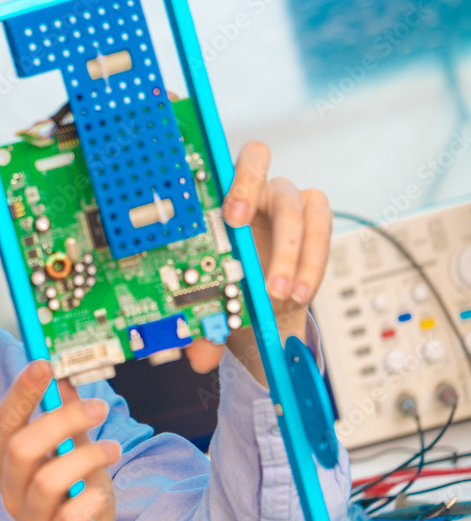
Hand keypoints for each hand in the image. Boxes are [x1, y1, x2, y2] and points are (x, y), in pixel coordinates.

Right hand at [0, 358, 118, 520]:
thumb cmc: (77, 497)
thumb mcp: (75, 452)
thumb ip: (68, 419)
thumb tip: (64, 377)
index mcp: (8, 461)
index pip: (5, 422)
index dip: (22, 392)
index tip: (44, 364)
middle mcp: (10, 489)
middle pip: (21, 447)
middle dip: (61, 421)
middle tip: (98, 408)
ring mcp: (28, 519)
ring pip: (45, 481)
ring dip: (86, 458)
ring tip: (113, 449)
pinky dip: (87, 503)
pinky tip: (100, 494)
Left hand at [183, 141, 332, 384]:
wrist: (257, 299)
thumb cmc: (226, 284)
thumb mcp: (209, 301)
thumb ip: (202, 325)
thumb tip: (197, 356)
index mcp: (215, 195)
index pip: (223, 164)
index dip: (234, 184)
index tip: (232, 219)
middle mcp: (250, 188)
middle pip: (267, 178)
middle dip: (265, 223)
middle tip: (263, 269)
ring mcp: (283, 199)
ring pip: (300, 207)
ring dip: (293, 255)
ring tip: (283, 296)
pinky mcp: (312, 217)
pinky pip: (323, 229)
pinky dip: (313, 264)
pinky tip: (301, 292)